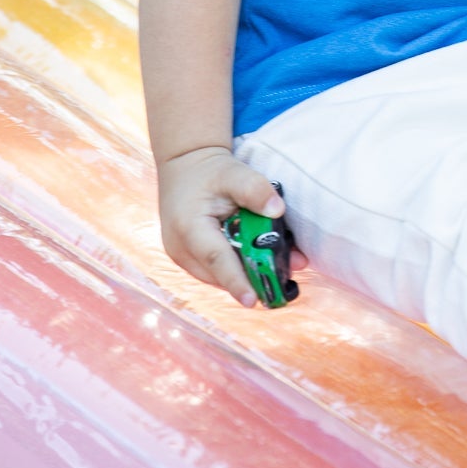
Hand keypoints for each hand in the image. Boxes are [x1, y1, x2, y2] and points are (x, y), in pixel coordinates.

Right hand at [157, 145, 304, 308]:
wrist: (184, 166)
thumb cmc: (209, 171)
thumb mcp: (233, 172)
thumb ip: (255, 189)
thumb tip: (277, 211)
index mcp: (188, 227)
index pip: (216, 259)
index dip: (236, 281)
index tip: (253, 301)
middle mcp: (180, 248)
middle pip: (220, 274)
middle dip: (254, 280)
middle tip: (286, 281)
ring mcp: (182, 256)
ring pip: (219, 276)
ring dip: (248, 276)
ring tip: (282, 268)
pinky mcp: (189, 258)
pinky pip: (216, 271)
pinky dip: (238, 268)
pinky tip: (261, 261)